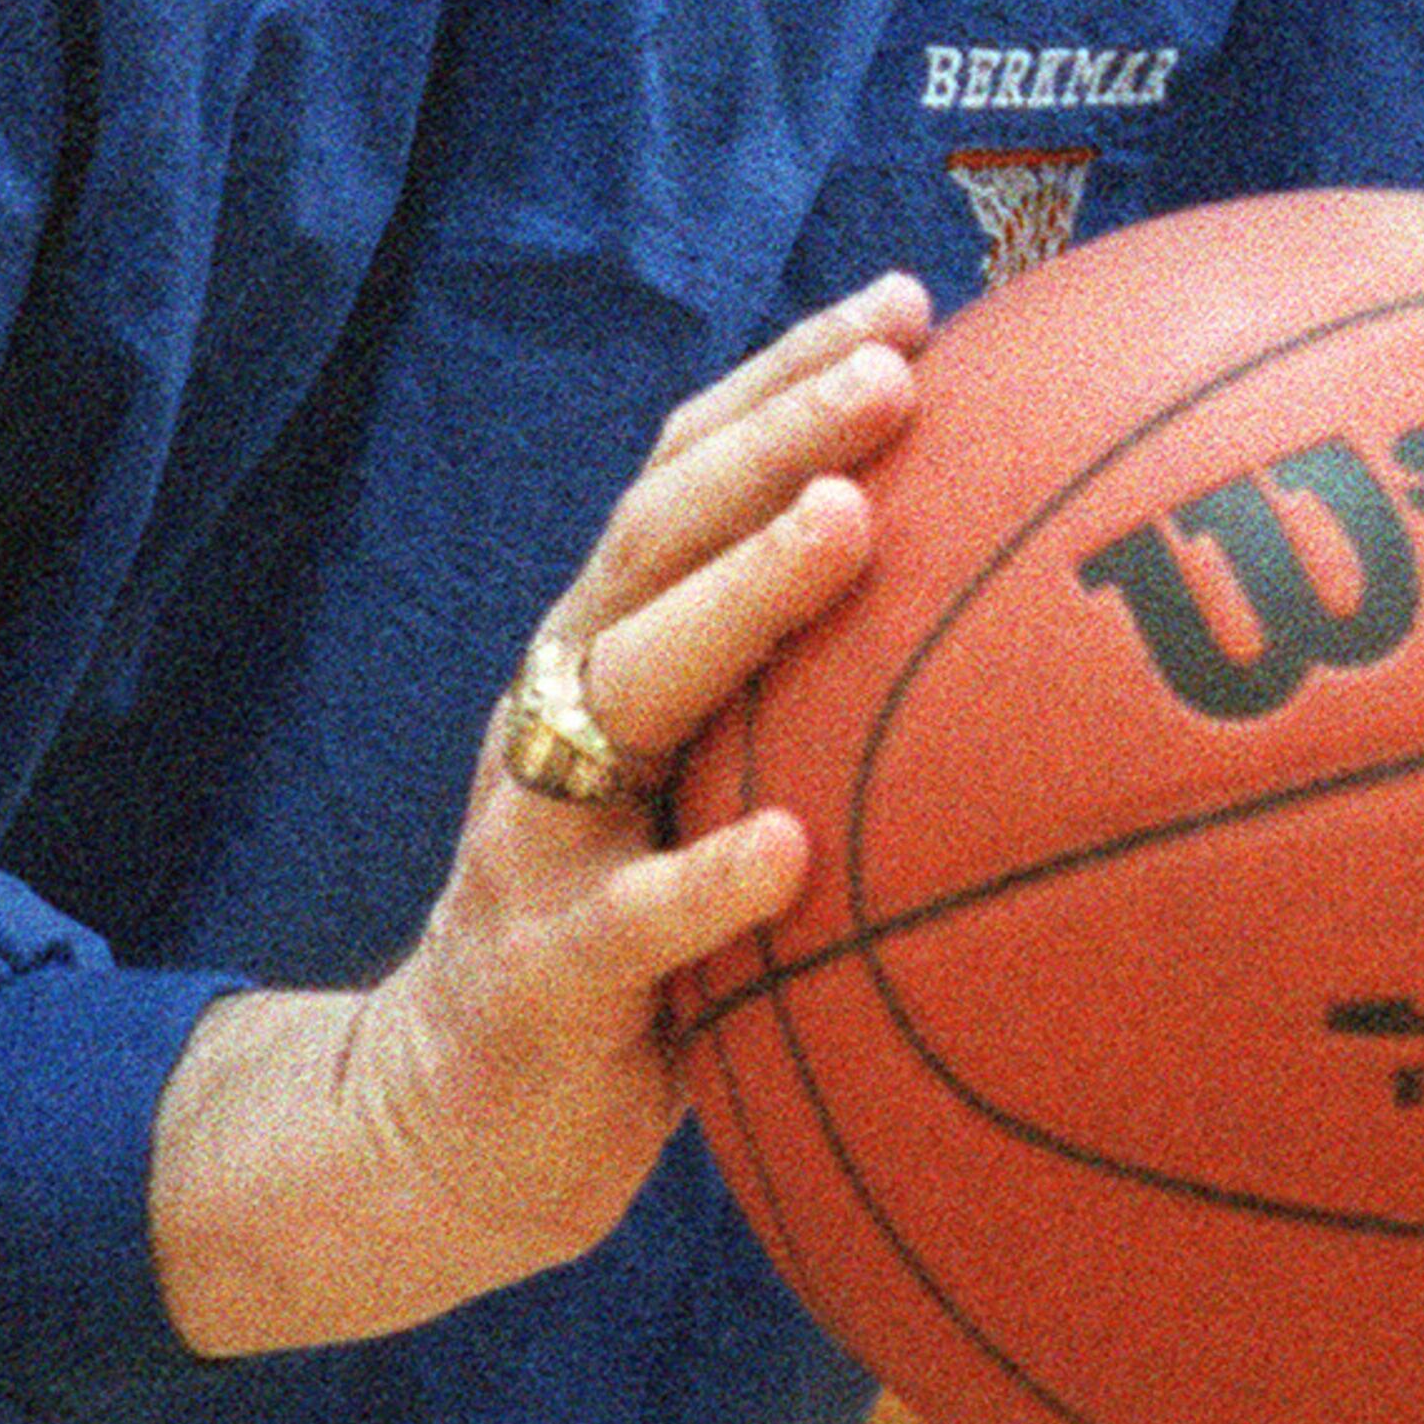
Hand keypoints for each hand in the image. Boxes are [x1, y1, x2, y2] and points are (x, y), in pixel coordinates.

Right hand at [146, 274, 929, 1357]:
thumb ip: (782, 695)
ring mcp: (540, 836)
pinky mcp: (542, 976)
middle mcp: (560, 712)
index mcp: (601, 653)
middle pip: (659, 540)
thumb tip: (978, 597)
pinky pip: (628, 922)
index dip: (785, 380)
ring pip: (632, 686)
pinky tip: (791, 850)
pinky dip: (703, 880)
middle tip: (898, 372)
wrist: (445, 1121)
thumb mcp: (691, 788)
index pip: (687, 478)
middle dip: (778, 439)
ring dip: (742, 597)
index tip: (908, 302)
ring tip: (849, 523)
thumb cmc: (623, 937)